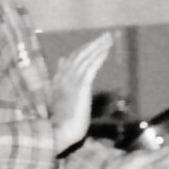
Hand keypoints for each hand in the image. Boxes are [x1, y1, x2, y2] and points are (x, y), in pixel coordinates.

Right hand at [53, 33, 113, 150]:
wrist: (58, 132)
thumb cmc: (60, 125)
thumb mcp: (60, 107)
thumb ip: (62, 94)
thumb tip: (62, 91)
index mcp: (59, 82)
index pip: (71, 60)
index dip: (83, 51)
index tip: (93, 44)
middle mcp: (64, 77)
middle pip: (80, 55)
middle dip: (93, 45)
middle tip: (106, 36)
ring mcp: (72, 81)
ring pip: (86, 58)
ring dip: (98, 47)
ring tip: (109, 39)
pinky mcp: (81, 86)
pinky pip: (91, 67)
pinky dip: (98, 57)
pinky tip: (106, 51)